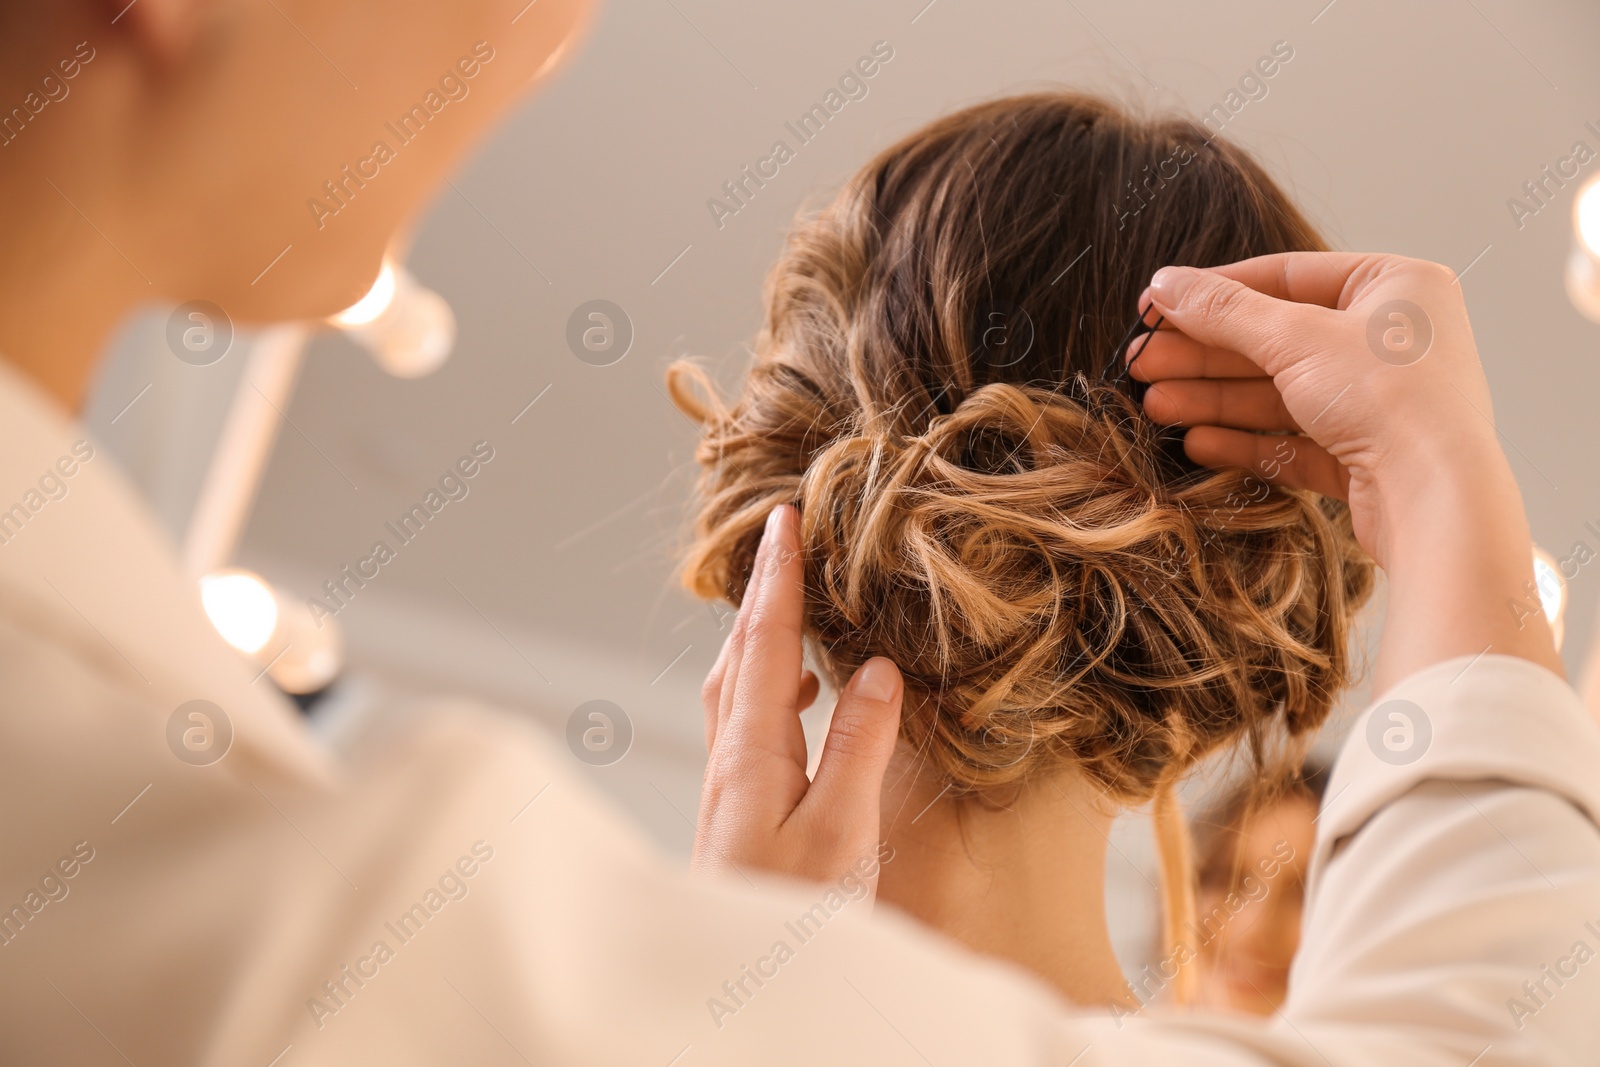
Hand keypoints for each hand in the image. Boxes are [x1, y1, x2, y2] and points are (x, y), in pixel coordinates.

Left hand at [692, 504, 904, 886]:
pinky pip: (746, 721)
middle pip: (739, 653)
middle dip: (761, 591)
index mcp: (753, 753)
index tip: (784, 518)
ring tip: (787, 603)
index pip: (764, 642)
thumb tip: (873, 666)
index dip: (777, 577)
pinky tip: (797, 700)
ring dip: (759, 635)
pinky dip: (767, 685)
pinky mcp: (735, 813)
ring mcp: (727, 788)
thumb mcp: (843, 832)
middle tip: (781, 537)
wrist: (735, 986)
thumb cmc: (795, 916)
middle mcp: (729, 761)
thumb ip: (859, 745)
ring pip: (736, 687)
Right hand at [1134, 252, 1560, 685]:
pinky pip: (1297, 440)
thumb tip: (1162, 284)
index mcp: (1394, 286)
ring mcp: (1382, 401)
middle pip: (1275, 339)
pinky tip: (1197, 443)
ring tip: (1154, 406)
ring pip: (1280, 393)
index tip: (1155, 308)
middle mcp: (1391, 339)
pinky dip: (1248, 440)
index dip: (1214, 293)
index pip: (1285, 276)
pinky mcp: (1369, 457)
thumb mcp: (1293, 338)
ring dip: (1215, 399)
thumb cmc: (1387, 396)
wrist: (1438, 498)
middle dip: (1204, 355)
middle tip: (1141, 364)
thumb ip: (1222, 311)